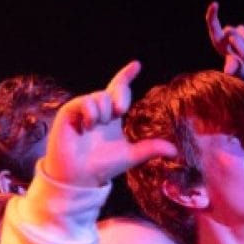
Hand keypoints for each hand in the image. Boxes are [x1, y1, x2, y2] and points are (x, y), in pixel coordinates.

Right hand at [39, 61, 178, 188]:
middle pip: (113, 90)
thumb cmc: (102, 167)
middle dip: (121, 98)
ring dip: (103, 113)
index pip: (119, 90)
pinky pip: (85, 101)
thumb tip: (175, 151)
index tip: (137, 65)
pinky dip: (90, 114)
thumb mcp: (131, 155)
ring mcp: (81, 111)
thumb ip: (150, 149)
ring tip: (96, 128)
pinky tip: (86, 128)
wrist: (81, 177)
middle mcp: (97, 110)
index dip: (126, 75)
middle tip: (120, 112)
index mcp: (111, 116)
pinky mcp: (69, 113)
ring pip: (100, 96)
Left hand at [205, 2, 243, 78]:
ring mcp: (240, 30)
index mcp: (219, 41)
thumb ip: (233, 67)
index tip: (215, 4)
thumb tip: (229, 71)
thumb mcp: (236, 70)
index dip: (213, 14)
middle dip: (241, 50)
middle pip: (233, 36)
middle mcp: (227, 33)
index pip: (213, 25)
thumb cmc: (240, 69)